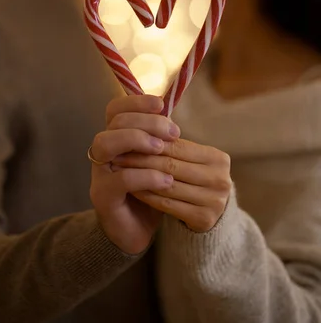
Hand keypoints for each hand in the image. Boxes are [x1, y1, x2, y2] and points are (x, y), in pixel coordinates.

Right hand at [89, 95, 180, 254]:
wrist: (136, 232)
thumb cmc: (149, 192)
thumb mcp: (157, 162)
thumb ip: (159, 141)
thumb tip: (172, 118)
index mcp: (114, 138)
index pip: (116, 108)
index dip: (137, 102)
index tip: (161, 105)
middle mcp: (102, 151)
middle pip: (115, 121)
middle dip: (146, 122)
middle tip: (173, 132)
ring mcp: (99, 172)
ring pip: (105, 142)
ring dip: (136, 140)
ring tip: (163, 150)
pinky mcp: (102, 195)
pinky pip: (120, 178)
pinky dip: (146, 176)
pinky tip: (167, 181)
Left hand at [109, 97, 231, 232]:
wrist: (209, 218)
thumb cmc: (192, 180)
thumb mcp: (189, 160)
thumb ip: (172, 143)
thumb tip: (141, 120)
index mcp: (218, 159)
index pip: (177, 146)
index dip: (150, 141)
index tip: (127, 137)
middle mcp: (220, 180)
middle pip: (171, 165)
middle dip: (141, 159)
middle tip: (118, 154)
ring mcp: (214, 202)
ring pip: (167, 185)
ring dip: (140, 176)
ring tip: (120, 170)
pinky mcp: (204, 220)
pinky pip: (167, 204)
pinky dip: (147, 195)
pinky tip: (132, 189)